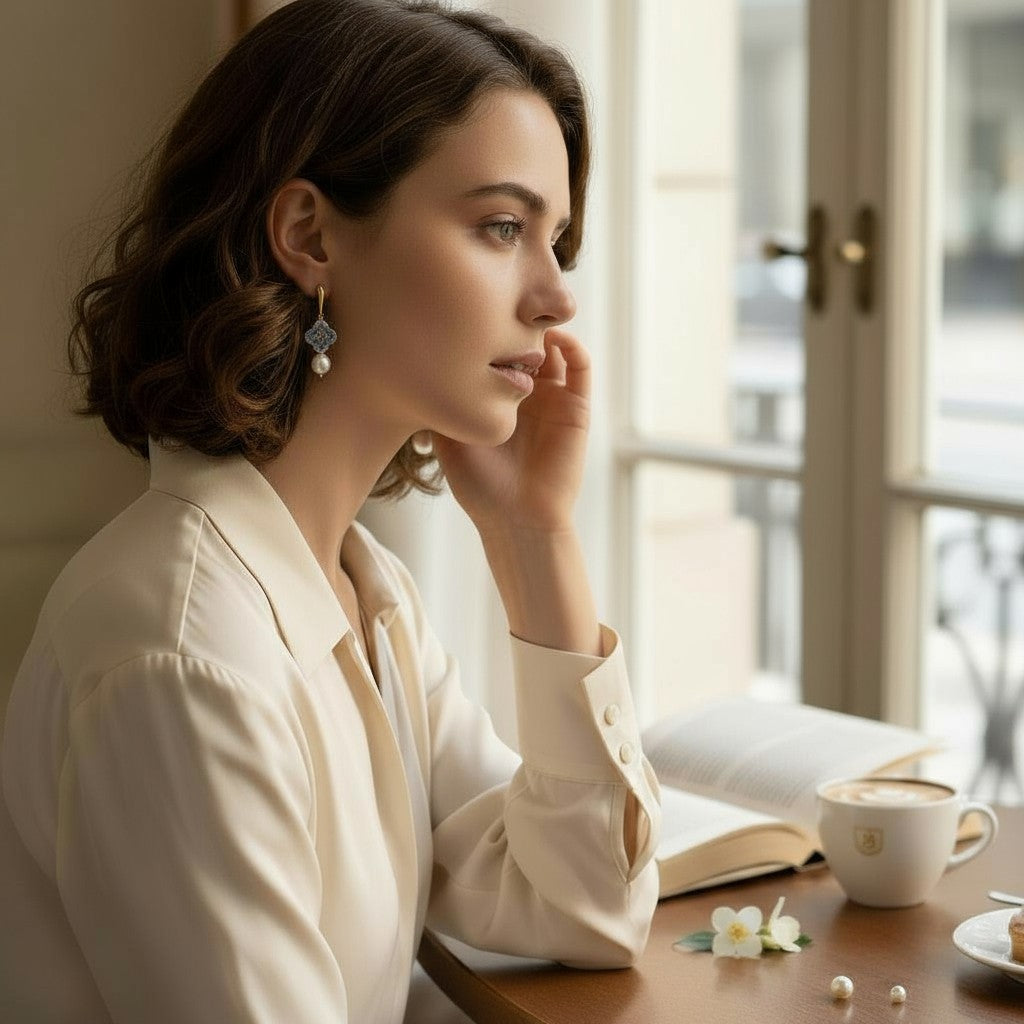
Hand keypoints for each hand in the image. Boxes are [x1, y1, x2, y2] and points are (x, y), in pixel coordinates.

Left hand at [430, 328, 589, 536]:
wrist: (516, 518)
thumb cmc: (479, 486)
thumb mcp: (447, 437)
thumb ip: (440, 402)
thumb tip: (417, 361)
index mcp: (496, 397)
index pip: (496, 350)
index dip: (488, 329)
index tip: (472, 312)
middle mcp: (526, 393)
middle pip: (525, 341)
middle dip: (515, 321)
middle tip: (501, 306)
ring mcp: (553, 399)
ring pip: (554, 348)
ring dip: (544, 329)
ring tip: (527, 318)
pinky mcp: (577, 408)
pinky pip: (582, 368)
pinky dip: (573, 347)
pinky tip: (555, 338)